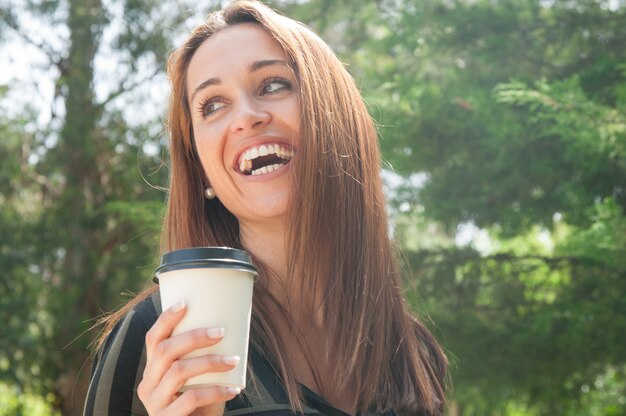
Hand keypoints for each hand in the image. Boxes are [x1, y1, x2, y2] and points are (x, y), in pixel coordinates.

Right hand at [137, 301, 240, 415]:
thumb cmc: (200, 404)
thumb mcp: (198, 379)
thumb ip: (204, 358)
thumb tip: (236, 324)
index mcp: (153, 369)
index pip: (153, 339)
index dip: (166, 319)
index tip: (186, 303)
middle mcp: (147, 384)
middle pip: (165, 351)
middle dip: (194, 337)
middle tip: (221, 331)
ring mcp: (154, 403)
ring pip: (178, 371)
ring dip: (209, 361)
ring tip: (233, 360)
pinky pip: (190, 399)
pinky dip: (215, 391)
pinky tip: (233, 389)